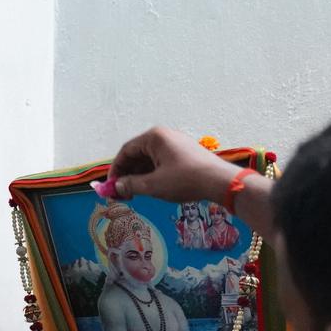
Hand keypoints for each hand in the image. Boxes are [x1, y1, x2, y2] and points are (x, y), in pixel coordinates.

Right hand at [109, 127, 240, 203]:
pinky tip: (152, 188)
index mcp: (154, 137)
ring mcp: (175, 144)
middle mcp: (164, 136)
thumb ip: (131, 185)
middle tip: (122, 193)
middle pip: (137, 154)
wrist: (219, 181)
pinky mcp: (184, 153)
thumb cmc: (185, 180)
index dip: (116, 169)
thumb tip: (117, 186)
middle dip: (128, 174)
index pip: (126, 151)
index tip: (111, 186)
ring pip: (150, 160)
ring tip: (136, 193)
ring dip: (140, 176)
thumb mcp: (154, 185)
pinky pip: (162, 162)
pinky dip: (153, 174)